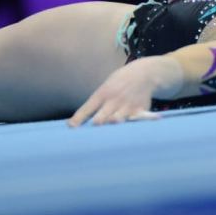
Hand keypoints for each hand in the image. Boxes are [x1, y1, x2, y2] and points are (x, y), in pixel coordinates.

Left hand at [67, 55, 181, 127]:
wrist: (144, 73)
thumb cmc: (120, 83)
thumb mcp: (106, 86)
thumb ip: (96, 103)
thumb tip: (80, 121)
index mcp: (103, 93)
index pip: (87, 108)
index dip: (78, 119)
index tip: (70, 128)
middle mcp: (114, 100)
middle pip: (101, 118)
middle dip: (95, 126)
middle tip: (87, 137)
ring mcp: (127, 106)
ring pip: (116, 121)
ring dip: (110, 129)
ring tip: (104, 140)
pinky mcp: (140, 111)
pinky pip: (136, 121)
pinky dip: (133, 125)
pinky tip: (131, 131)